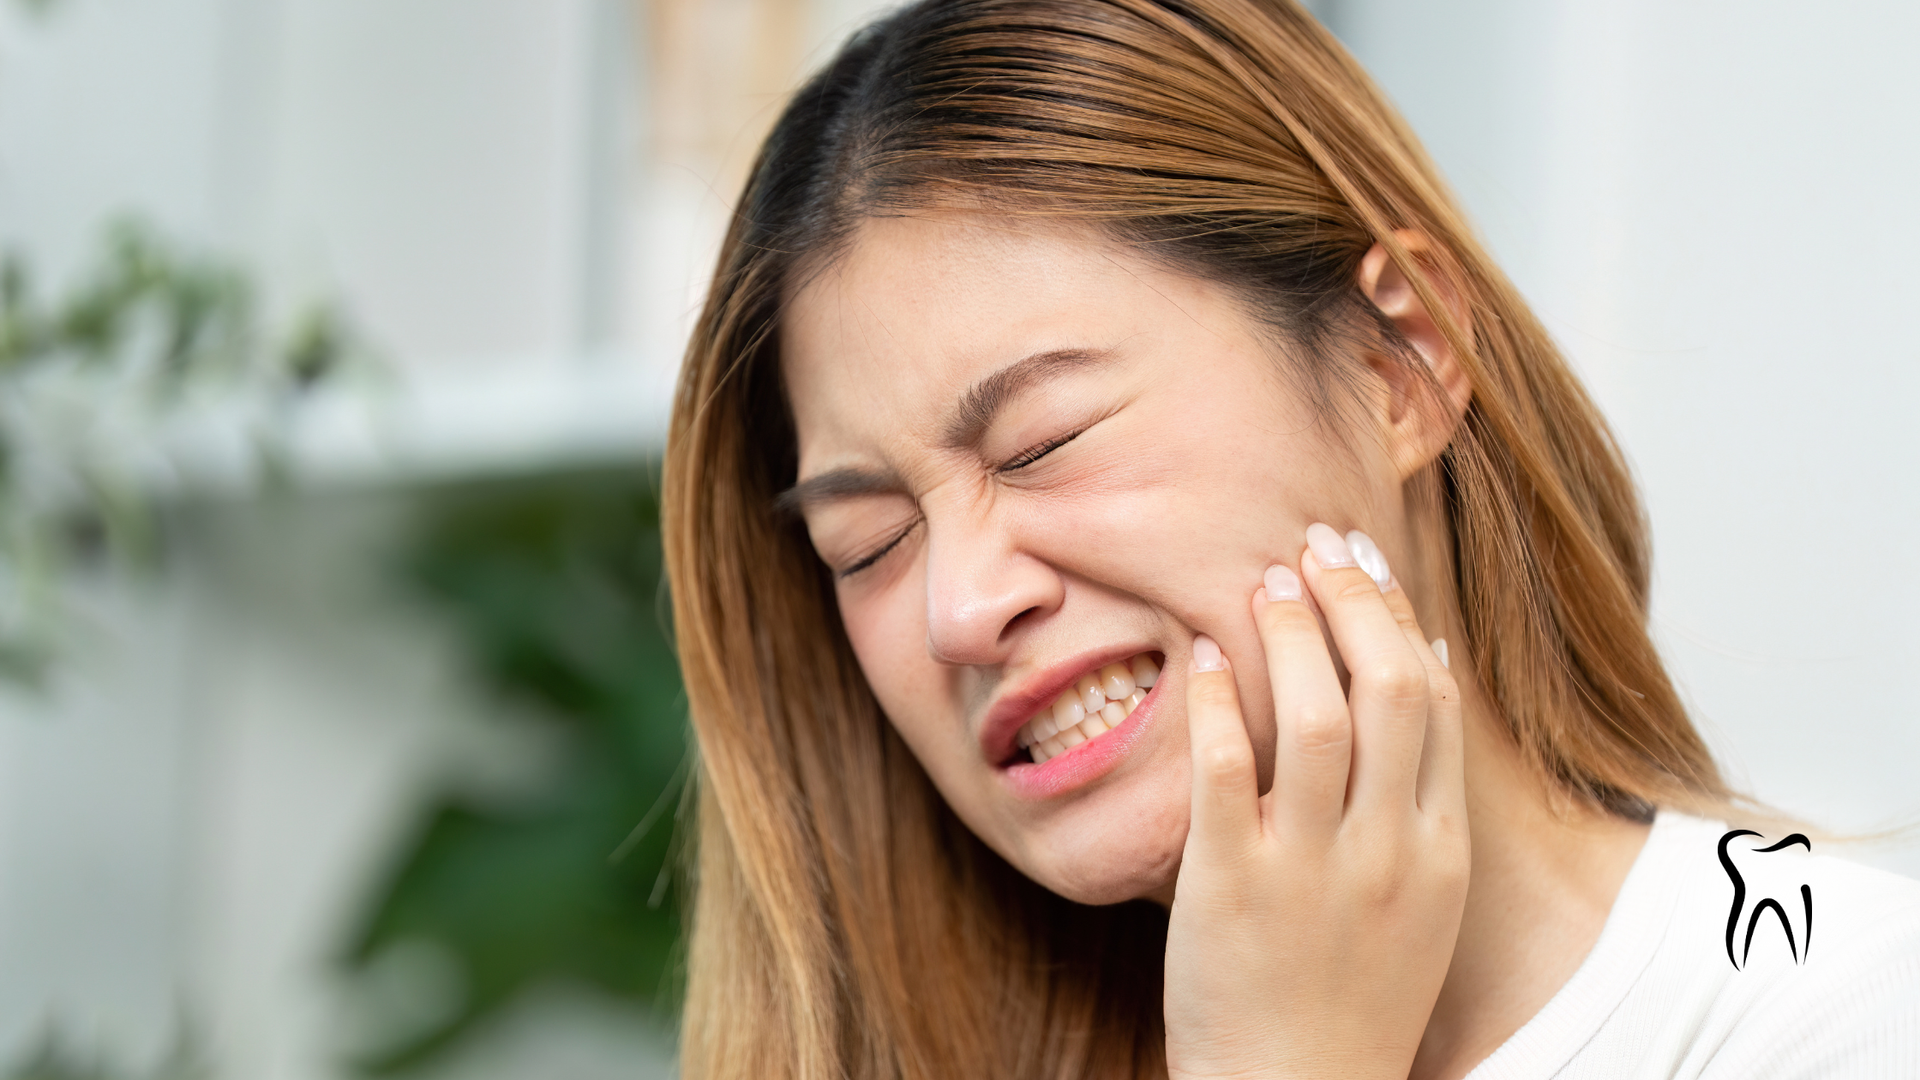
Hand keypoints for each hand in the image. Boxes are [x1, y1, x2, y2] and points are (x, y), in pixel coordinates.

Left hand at [1163, 524, 1468, 1079]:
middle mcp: (1386, 853)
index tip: (1365, 562)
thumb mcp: (1419, 895)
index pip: (1435, 703)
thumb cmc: (1351, 989)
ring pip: (1318, 719)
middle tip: (1313, 545)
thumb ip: (1425, 792)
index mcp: (1439, 853)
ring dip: (1291, 634)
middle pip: (1388, 691)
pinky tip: (1201, 657)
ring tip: (1264, 579)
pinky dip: (1217, 703)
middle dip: (1354, 601)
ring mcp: (1310, 871)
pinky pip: (1226, 773)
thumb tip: (1430, 666)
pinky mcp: (1231, 889)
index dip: (1399, 617)